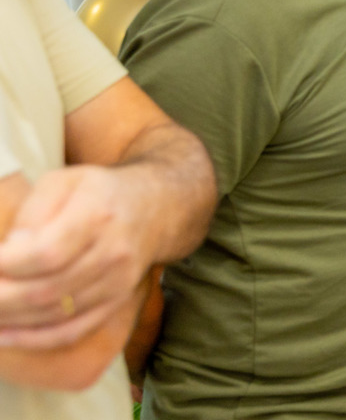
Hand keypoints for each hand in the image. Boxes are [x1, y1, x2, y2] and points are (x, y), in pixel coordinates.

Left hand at [0, 166, 152, 348]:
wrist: (155, 208)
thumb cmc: (98, 191)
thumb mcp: (64, 181)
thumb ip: (34, 211)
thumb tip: (10, 250)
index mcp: (98, 214)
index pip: (47, 253)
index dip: (7, 265)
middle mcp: (113, 252)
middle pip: (47, 290)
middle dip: (0, 298)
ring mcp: (118, 281)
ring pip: (56, 314)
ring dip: (10, 319)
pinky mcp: (117, 300)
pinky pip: (74, 330)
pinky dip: (35, 339)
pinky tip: (4, 336)